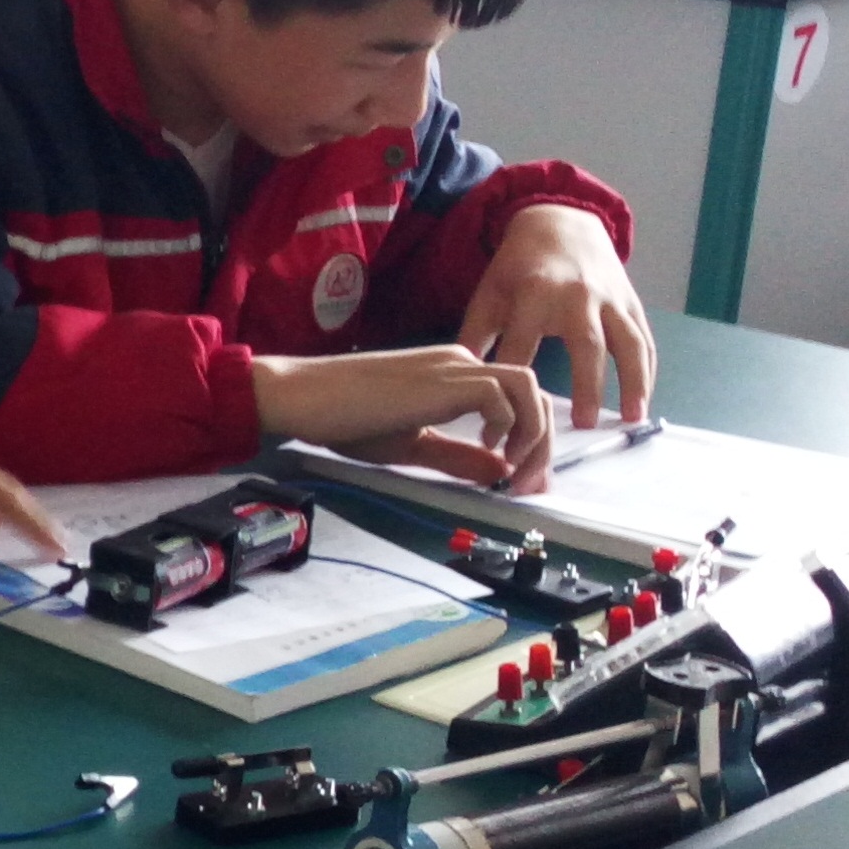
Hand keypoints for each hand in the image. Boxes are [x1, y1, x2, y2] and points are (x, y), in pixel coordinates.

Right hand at [251, 347, 553, 489]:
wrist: (305, 396)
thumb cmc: (344, 418)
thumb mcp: (410, 445)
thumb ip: (456, 457)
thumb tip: (500, 471)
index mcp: (453, 376)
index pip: (516, 399)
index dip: (531, 440)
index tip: (522, 481)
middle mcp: (462, 364)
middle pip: (534, 393)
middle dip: (542, 444)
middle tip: (527, 485)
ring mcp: (456, 367)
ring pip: (529, 389)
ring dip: (533, 434)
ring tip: (514, 470)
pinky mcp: (447, 379)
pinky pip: (503, 394)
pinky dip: (508, 426)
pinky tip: (486, 449)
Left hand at [459, 203, 652, 430]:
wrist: (563, 224)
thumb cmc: (519, 268)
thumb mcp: (490, 293)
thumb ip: (476, 336)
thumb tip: (460, 383)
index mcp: (535, 293)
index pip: (524, 344)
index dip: (515, 381)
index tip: (507, 420)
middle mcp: (578, 296)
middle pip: (586, 344)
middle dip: (587, 384)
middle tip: (581, 424)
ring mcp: (610, 299)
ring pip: (628, 343)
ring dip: (633, 382)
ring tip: (630, 419)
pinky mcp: (632, 303)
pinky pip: (645, 340)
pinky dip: (648, 372)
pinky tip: (643, 401)